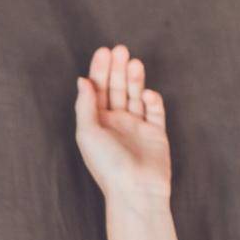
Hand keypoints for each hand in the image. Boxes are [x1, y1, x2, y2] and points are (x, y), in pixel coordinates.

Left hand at [74, 44, 171, 204]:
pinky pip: (155, 111)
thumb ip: (85, 105)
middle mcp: (116, 123)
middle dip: (117, 69)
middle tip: (120, 49)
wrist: (135, 190)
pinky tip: (148, 95)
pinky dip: (153, 100)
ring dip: (134, 79)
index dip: (100, 71)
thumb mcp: (88, 133)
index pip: (97, 91)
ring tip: (134, 62)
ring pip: (136, 95)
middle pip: (116, 89)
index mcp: (96, 123)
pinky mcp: (156, 133)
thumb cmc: (107, 165)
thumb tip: (82, 80)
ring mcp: (137, 127)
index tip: (104, 51)